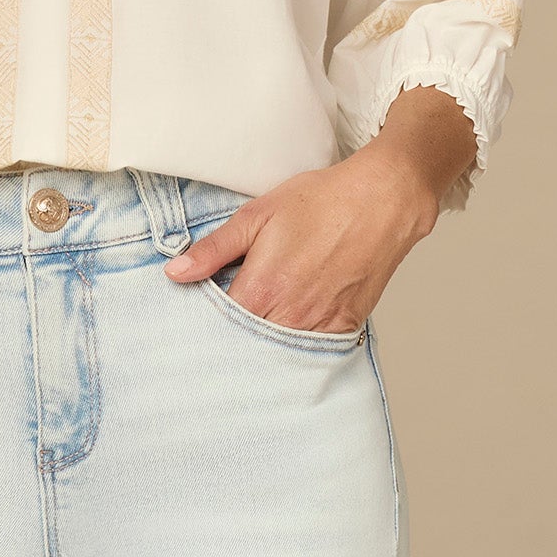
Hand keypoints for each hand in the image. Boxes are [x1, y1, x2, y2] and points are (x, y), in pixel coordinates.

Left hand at [161, 149, 441, 332]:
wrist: (381, 202)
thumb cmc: (320, 202)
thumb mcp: (257, 215)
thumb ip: (214, 248)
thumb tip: (175, 273)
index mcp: (262, 288)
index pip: (217, 326)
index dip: (203, 322)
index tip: (194, 319)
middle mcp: (290, 315)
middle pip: (246, 346)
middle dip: (229, 340)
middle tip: (217, 332)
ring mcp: (319, 326)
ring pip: (277, 354)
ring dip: (261, 348)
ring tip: (250, 333)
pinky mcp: (344, 327)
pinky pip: (311, 352)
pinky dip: (294, 347)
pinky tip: (285, 332)